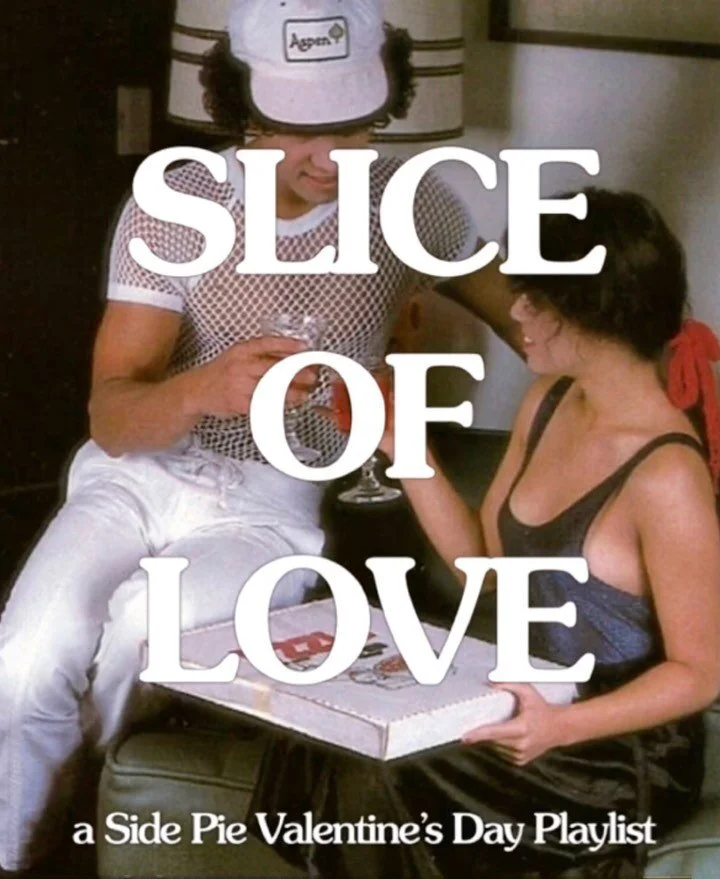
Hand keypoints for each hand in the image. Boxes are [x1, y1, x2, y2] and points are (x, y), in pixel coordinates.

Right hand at [186, 336, 318, 418]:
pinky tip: (290, 405)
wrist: (196, 391)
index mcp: (241, 350)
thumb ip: (260, 354)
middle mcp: (241, 366)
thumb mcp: (237, 355)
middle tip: (312, 376)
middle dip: (296, 373)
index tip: (305, 347)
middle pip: (274, 368)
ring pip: (272, 389)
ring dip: (292, 393)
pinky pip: (264, 405)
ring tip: (305, 394)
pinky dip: (280, 406)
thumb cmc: (222, 372)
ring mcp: (240, 386)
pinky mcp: (240, 403)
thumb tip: (293, 355)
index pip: (267, 344)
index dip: (288, 345)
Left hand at [461, 683, 565, 765]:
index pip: (494, 732)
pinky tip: (512, 736)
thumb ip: (509, 685)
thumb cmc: (544, 710)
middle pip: (492, 740)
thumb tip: (492, 683)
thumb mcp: (528, 692)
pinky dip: (502, 744)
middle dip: (487, 732)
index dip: (477, 735)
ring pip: (496, 747)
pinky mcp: (520, 760)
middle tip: (496, 720)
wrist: (559, 727)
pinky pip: (502, 752)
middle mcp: (521, 744)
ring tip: (509, 726)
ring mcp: (521, 754)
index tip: (465, 737)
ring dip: (496, 738)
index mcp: (521, 728)